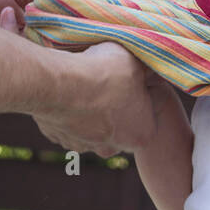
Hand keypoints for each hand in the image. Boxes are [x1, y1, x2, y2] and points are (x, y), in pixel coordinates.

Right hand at [0, 5, 163, 156]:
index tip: (130, 72)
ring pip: (92, 122)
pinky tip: (68, 89)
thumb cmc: (105, 73)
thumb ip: (146, 68)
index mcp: (143, 134)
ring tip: (85, 80)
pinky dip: (69, 107)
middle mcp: (113, 148)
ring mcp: (83, 147)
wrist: (60, 84)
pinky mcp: (58, 139)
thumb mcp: (137, 62)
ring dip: (90, 105)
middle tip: (107, 76)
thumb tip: (150, 65)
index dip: (139, 86)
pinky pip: (69, 120)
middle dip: (114, 101)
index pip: (147, 108)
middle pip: (119, 119)